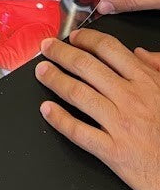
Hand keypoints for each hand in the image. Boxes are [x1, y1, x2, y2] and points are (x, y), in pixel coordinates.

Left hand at [36, 30, 159, 189]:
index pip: (108, 49)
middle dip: (61, 53)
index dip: (86, 39)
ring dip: (55, 79)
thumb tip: (139, 53)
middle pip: (86, 67)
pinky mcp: (114, 152)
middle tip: (46, 47)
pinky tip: (47, 110)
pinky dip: (60, 120)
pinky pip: (80, 132)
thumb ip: (158, 69)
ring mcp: (120, 125)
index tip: (73, 37)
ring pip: (78, 94)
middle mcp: (130, 99)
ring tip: (41, 71)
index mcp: (145, 82)